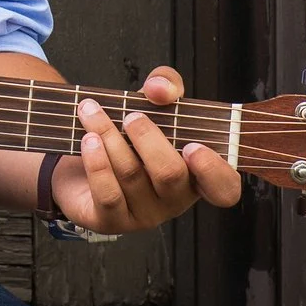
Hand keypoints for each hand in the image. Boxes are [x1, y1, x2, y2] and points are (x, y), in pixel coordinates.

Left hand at [50, 65, 243, 233]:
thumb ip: (166, 85)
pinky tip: (88, 140)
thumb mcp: (153, 104)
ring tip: (92, 113)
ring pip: (132, 176)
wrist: (81, 159)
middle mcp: (174, 199)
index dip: (214, 171)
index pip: (224, 189)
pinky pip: (108, 195)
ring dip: (109, 136)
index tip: (193, 146)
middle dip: (147, 138)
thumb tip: (160, 89)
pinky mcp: (112, 221)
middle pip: (170, 174)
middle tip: (130, 117)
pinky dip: (97, 162)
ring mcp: (144, 214)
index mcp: (195, 175)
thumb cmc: (128, 136)